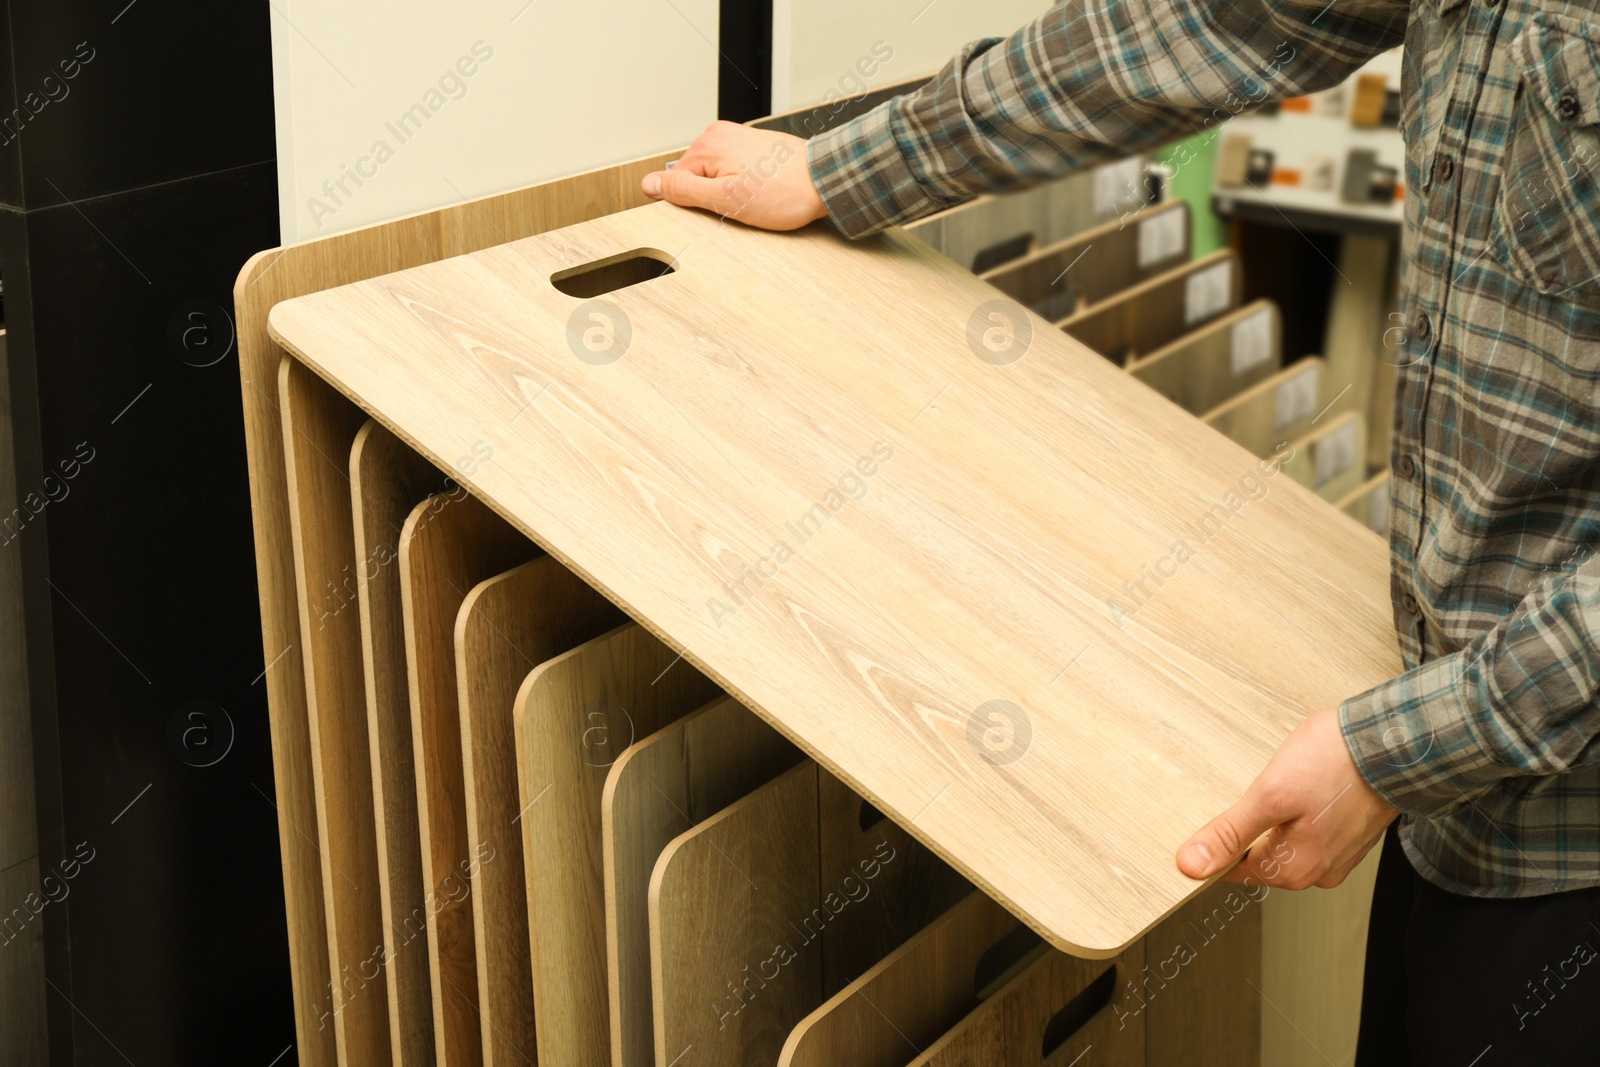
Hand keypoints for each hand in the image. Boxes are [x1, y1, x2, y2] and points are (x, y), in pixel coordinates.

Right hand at [641, 121, 826, 230]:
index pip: (676, 183)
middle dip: (712, 197)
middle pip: (695, 177)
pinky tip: (760, 192)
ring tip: (754, 199)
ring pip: (714, 175)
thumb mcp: (726, 199)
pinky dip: (740, 184)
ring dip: (728, 191)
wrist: (825, 179)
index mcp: (707, 145)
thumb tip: (649, 184)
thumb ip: (683, 190)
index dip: (694, 205)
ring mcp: (737, 138)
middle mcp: (719, 135)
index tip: (716, 212)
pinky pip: (731, 169)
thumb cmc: (784, 192)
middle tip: (739, 207)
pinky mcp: (752, 145)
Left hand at [1176, 705, 1398, 889]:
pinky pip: (1308, 831)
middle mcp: (1318, 872)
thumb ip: (1231, 832)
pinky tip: (1301, 785)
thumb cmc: (1339, 763)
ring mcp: (1337, 854)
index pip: (1233, 871)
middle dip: (1247, 827)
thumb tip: (1193, 864)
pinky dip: (1298, 812)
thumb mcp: (1271, 794)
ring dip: (1274, 817)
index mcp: (1294, 870)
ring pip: (1285, 841)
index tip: (1207, 818)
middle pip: (1259, 856)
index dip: (1215, 844)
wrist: (1399, 741)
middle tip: (1252, 788)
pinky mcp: (1348, 834)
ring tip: (1281, 783)